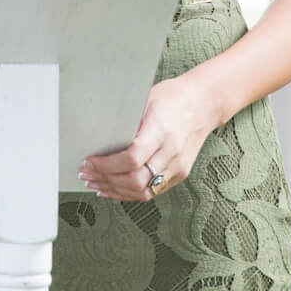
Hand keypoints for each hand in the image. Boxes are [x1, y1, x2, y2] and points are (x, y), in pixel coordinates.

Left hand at [80, 76, 223, 201]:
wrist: (205, 104)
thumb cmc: (173, 97)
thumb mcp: (146, 99)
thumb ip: (126, 120)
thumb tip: (97, 135)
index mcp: (161, 131)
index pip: (132, 158)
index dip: (106, 164)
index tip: (89, 160)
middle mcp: (171, 152)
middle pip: (135, 180)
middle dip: (106, 180)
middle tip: (86, 173)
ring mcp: (178, 166)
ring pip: (143, 191)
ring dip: (115, 191)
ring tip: (95, 183)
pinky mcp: (180, 174)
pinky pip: (152, 191)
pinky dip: (130, 193)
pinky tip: (113, 188)